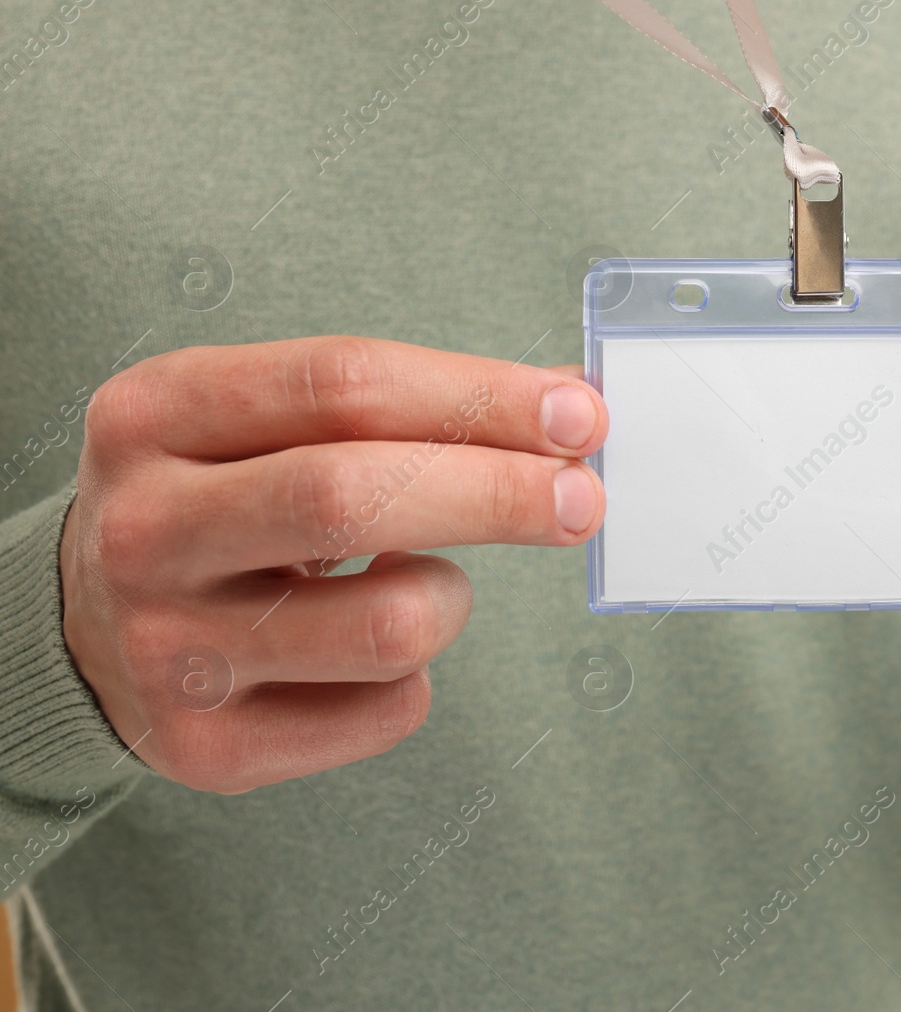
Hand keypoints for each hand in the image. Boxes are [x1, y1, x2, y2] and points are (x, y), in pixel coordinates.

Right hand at [60, 336, 606, 791]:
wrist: (86, 627)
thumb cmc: (216, 501)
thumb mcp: (263, 422)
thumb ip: (402, 406)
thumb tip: (564, 406)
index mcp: (159, 415)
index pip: (341, 384)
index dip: (478, 397)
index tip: (575, 414)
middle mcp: (150, 530)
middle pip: (353, 496)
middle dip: (499, 495)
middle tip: (583, 500)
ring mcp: (172, 649)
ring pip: (391, 625)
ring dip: (450, 600)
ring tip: (422, 584)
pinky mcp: (211, 747)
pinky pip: (389, 711)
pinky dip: (417, 676)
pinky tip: (367, 649)